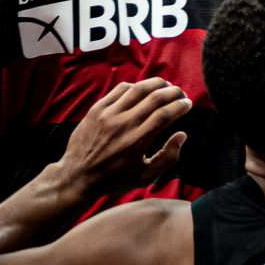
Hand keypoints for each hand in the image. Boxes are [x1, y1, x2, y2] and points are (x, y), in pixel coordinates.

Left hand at [60, 78, 191, 190]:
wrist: (77, 177)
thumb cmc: (113, 179)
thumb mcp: (144, 178)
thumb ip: (167, 158)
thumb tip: (182, 135)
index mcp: (137, 141)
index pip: (165, 114)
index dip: (180, 105)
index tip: (188, 104)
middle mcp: (124, 124)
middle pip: (155, 97)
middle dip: (174, 92)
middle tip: (181, 93)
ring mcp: (109, 114)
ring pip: (139, 88)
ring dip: (157, 84)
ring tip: (166, 86)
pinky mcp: (97, 109)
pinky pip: (121, 89)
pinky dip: (136, 86)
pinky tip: (143, 90)